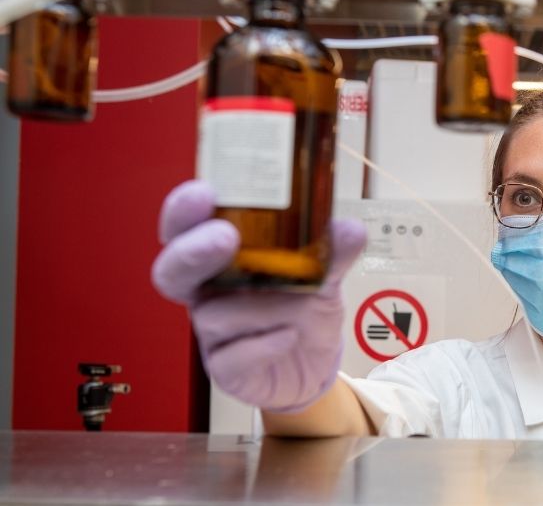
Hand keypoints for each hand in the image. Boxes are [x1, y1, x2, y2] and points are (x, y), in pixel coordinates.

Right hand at [151, 181, 366, 411]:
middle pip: (172, 272)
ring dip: (256, 308)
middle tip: (225, 238)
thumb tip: (349, 228)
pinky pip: (232, 358)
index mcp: (224, 259)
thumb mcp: (325, 274)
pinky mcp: (227, 370)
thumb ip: (333, 251)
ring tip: (296, 305)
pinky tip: (288, 336)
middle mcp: (210, 293)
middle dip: (192, 252)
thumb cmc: (305, 308)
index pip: (187, 230)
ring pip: (213, 316)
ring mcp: (214, 334)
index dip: (184, 212)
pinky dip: (263, 345)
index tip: (203, 192)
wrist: (317, 364)